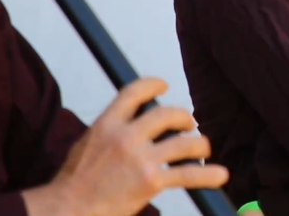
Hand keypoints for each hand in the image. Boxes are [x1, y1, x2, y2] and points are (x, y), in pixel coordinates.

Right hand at [23, 78, 228, 215]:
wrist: (68, 211)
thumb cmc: (75, 183)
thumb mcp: (87, 144)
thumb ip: (111, 130)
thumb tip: (135, 121)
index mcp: (107, 124)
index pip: (134, 92)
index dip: (153, 84)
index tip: (164, 85)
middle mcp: (125, 137)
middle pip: (167, 114)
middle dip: (183, 117)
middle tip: (188, 124)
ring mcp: (140, 158)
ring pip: (185, 142)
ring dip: (200, 144)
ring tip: (203, 148)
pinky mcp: (151, 180)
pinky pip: (188, 174)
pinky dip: (208, 175)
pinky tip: (221, 175)